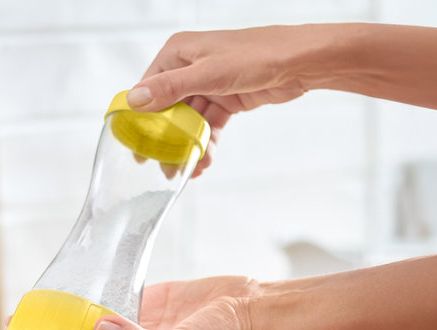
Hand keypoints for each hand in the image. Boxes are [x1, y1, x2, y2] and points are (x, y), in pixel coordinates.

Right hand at [127, 26, 314, 175]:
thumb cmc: (258, 55)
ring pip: (188, 122)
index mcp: (178, 53)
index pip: (148, 89)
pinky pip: (207, 126)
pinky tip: (205, 160)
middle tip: (165, 167)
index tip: (138, 146)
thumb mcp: (208, 74)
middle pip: (168, 110)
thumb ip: (170, 88)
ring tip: (190, 169)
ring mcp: (208, 84)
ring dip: (189, 146)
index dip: (141, 119)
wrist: (301, 62)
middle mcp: (189, 67)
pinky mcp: (225, 99)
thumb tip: (134, 99)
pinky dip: (206, 143)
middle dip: (167, 140)